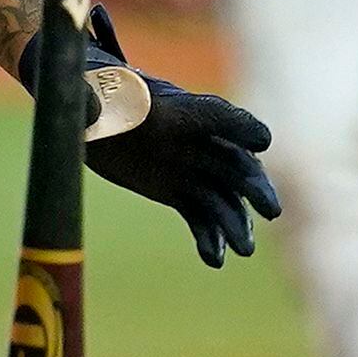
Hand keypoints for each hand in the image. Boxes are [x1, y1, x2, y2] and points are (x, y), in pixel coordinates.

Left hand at [91, 71, 279, 267]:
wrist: (94, 116)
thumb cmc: (93, 96)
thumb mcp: (86, 97)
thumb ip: (90, 104)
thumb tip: (90, 108)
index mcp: (175, 107)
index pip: (215, 114)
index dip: (239, 126)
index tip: (263, 141)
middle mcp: (193, 138)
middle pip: (234, 161)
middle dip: (253, 184)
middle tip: (271, 210)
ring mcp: (189, 167)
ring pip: (222, 196)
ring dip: (236, 222)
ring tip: (243, 250)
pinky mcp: (177, 191)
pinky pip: (199, 215)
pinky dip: (209, 238)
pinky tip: (215, 260)